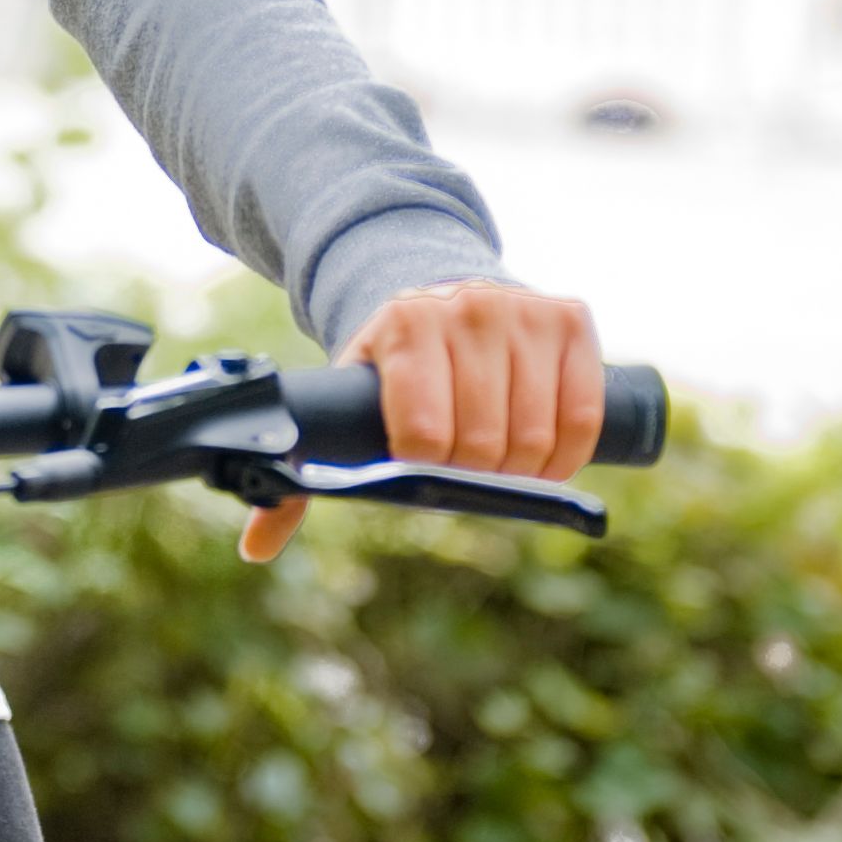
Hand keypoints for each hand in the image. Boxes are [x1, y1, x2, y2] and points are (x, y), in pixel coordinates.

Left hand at [241, 279, 605, 564]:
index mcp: (403, 326)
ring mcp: (522, 310)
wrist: (440, 295)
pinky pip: (583, 416)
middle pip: (485, 443)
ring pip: (535, 435)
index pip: (425, 436)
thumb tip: (257, 547)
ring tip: (501, 461)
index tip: (424, 470)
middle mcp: (466, 309)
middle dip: (475, 474)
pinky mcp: (571, 319)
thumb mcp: (347, 408)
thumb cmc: (393, 370)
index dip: (428, 471)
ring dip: (524, 470)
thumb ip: (300, 479)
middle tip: (464, 467)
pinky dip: (569, 453)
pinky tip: (546, 455)